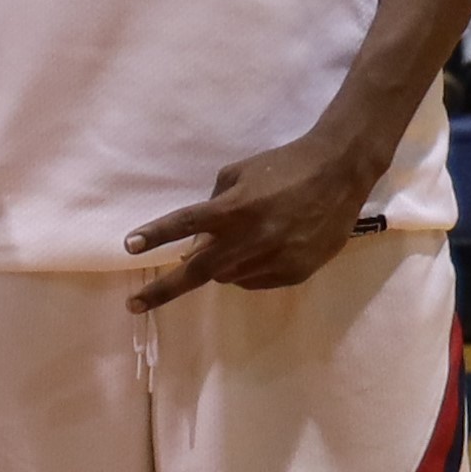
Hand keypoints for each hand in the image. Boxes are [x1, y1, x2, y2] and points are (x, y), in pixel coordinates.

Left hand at [122, 127, 382, 309]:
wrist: (340, 173)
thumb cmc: (284, 167)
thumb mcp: (239, 174)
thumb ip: (213, 205)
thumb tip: (197, 239)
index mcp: (233, 209)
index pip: (184, 225)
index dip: (155, 236)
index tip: (129, 246)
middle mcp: (251, 239)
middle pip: (197, 271)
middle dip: (163, 290)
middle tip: (134, 304)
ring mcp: (274, 259)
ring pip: (226, 277)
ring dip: (219, 265)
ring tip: (238, 243)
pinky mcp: (295, 272)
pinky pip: (254, 280)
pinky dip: (246, 270)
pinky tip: (262, 249)